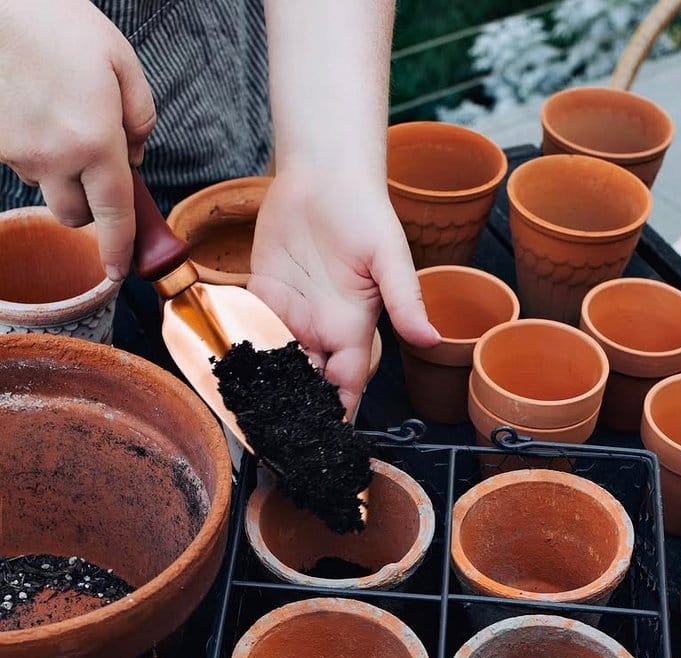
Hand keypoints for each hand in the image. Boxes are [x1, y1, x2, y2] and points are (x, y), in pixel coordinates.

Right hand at [0, 0, 155, 279]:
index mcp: (95, 141)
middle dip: (90, 205)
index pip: (114, 214)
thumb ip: (139, 116)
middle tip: (96, 169)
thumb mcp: (120, 60)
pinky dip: (31, 149)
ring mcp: (16, 150)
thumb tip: (135, 157)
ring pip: (46, 187)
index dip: (119, 249)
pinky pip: (18, 162)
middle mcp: (55, 156)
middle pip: (76, 214)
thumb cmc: (55, 21)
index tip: (119, 271)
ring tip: (59, 118)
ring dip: (59, 173)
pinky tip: (32, 109)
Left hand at [248, 167, 438, 419]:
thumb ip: (405, 299)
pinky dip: (240, 349)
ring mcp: (291, 313)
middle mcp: (322, 328)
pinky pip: (249, 329)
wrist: (324, 173)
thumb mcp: (390, 256)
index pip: (347, 383)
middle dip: (296, 408)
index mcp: (354, 328)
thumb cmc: (366, 210)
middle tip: (276, 436)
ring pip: (276, 362)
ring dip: (265, 386)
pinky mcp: (263, 293)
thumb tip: (431, 338)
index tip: (326, 440)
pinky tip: (227, 371)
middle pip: (309, 381)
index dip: (337, 412)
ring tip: (248, 415)